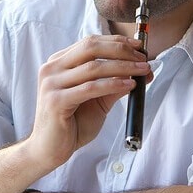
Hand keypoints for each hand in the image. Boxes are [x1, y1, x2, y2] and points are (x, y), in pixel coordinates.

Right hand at [27, 35, 150, 168]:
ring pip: (93, 67)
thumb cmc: (72, 125)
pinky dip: (113, 84)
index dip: (117, 42)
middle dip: (121, 50)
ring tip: (143, 71)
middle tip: (143, 59)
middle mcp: (52, 68)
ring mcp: (52, 84)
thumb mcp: (97, 100)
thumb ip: (114, 83)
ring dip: (123, 67)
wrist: (49, 150)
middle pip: (91, 48)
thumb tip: (141, 71)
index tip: (139, 47)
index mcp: (59, 63)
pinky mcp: (56, 101)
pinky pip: (90, 88)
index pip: (90, 42)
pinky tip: (129, 85)